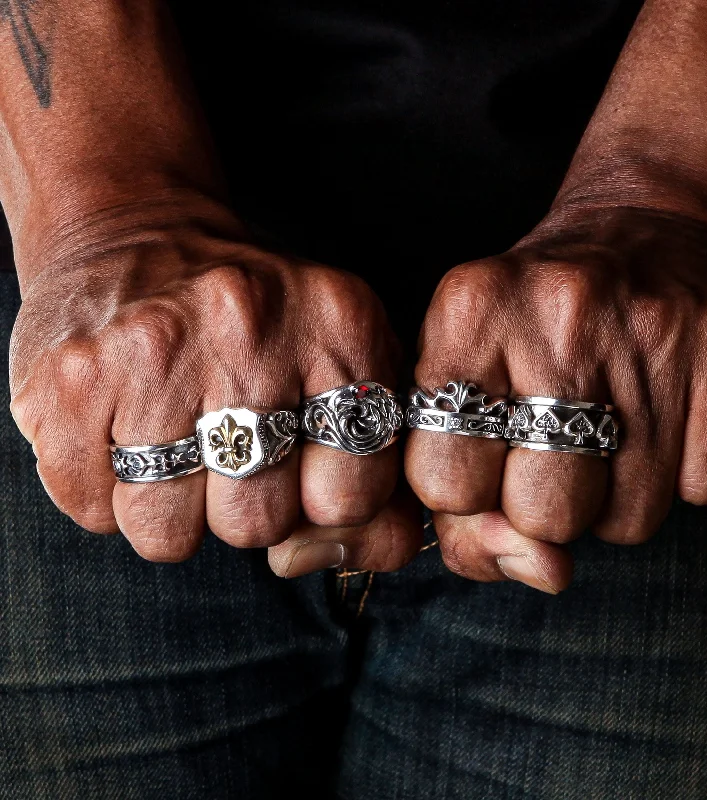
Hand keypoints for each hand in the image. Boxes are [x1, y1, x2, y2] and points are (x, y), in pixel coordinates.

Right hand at [9, 201, 422, 568]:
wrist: (138, 232)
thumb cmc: (259, 320)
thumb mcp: (345, 358)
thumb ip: (383, 466)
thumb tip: (379, 552)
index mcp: (340, 326)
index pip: (349, 496)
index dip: (324, 503)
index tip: (304, 472)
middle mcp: (249, 331)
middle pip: (255, 522)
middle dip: (246, 510)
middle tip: (233, 454)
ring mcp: (152, 352)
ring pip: (166, 533)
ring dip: (173, 511)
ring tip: (177, 445)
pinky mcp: (68, 376)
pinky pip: (93, 510)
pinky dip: (109, 495)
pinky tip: (125, 435)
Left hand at [405, 205, 706, 591]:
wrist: (651, 227)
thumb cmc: (538, 323)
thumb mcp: (466, 374)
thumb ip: (456, 490)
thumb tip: (532, 568)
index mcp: (470, 312)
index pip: (445, 482)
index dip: (467, 492)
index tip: (486, 461)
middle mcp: (561, 312)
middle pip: (543, 512)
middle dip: (546, 503)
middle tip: (558, 447)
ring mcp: (657, 330)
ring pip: (629, 520)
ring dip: (617, 495)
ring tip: (616, 424)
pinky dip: (687, 473)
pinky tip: (671, 414)